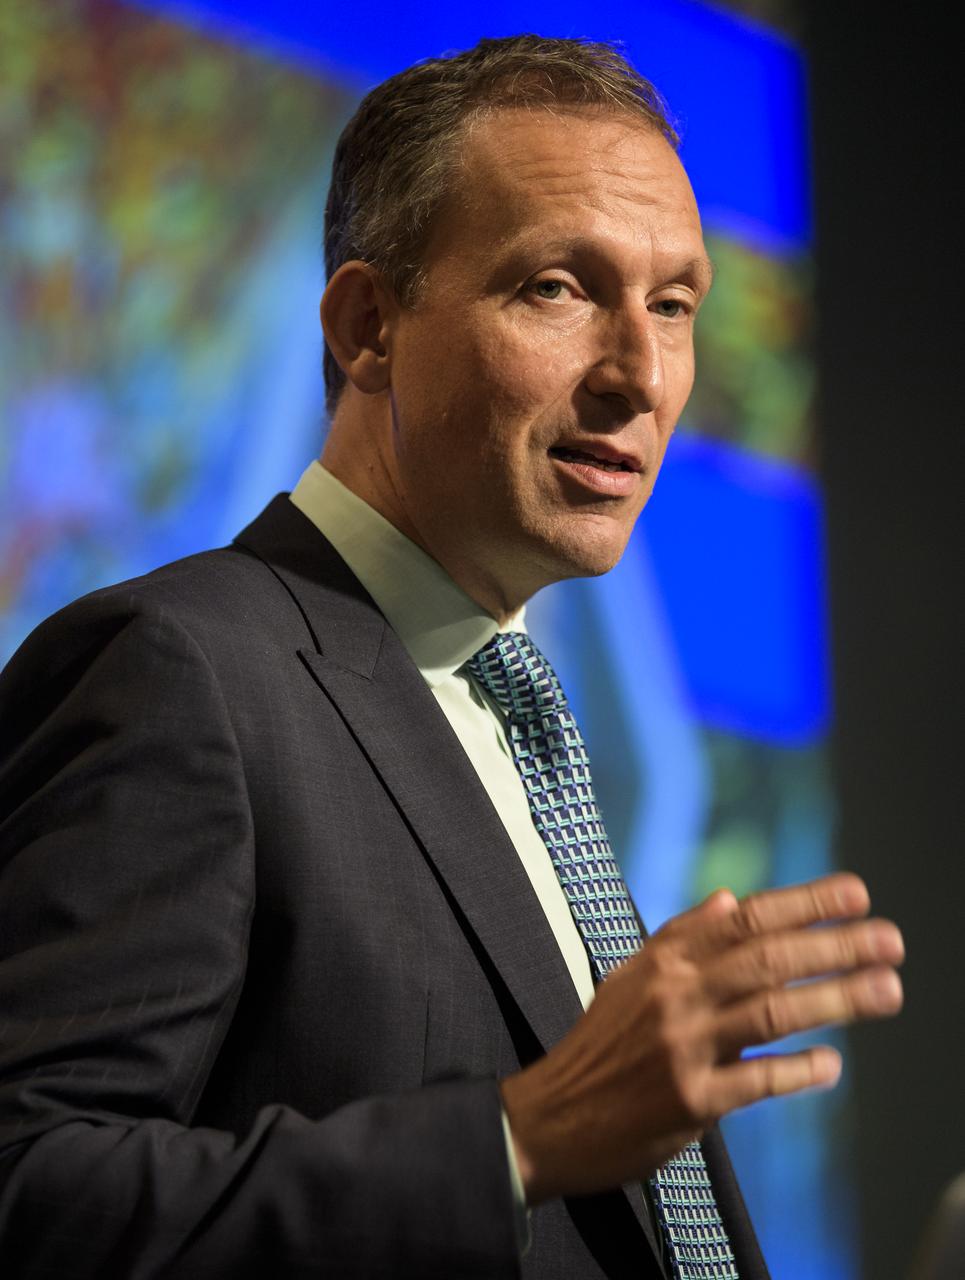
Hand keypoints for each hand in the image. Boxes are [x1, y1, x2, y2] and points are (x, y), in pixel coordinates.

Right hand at [499, 872, 902, 1203]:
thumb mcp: (630, 977)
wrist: (551, 1115)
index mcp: (664, 959)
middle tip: (890, 940)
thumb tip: (729, 899)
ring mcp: (682, 1047)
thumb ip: (681, 936)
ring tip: (887, 989)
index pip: (746, 918)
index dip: (805, 903)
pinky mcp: (688, 1101)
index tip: (855, 893)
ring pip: (772, 1013)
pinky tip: (833, 1064)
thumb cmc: (598, 1045)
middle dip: (835, 946)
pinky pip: (757, 1082)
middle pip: (768, 960)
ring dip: (836, 1000)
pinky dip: (799, 1071)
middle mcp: (674, 995)